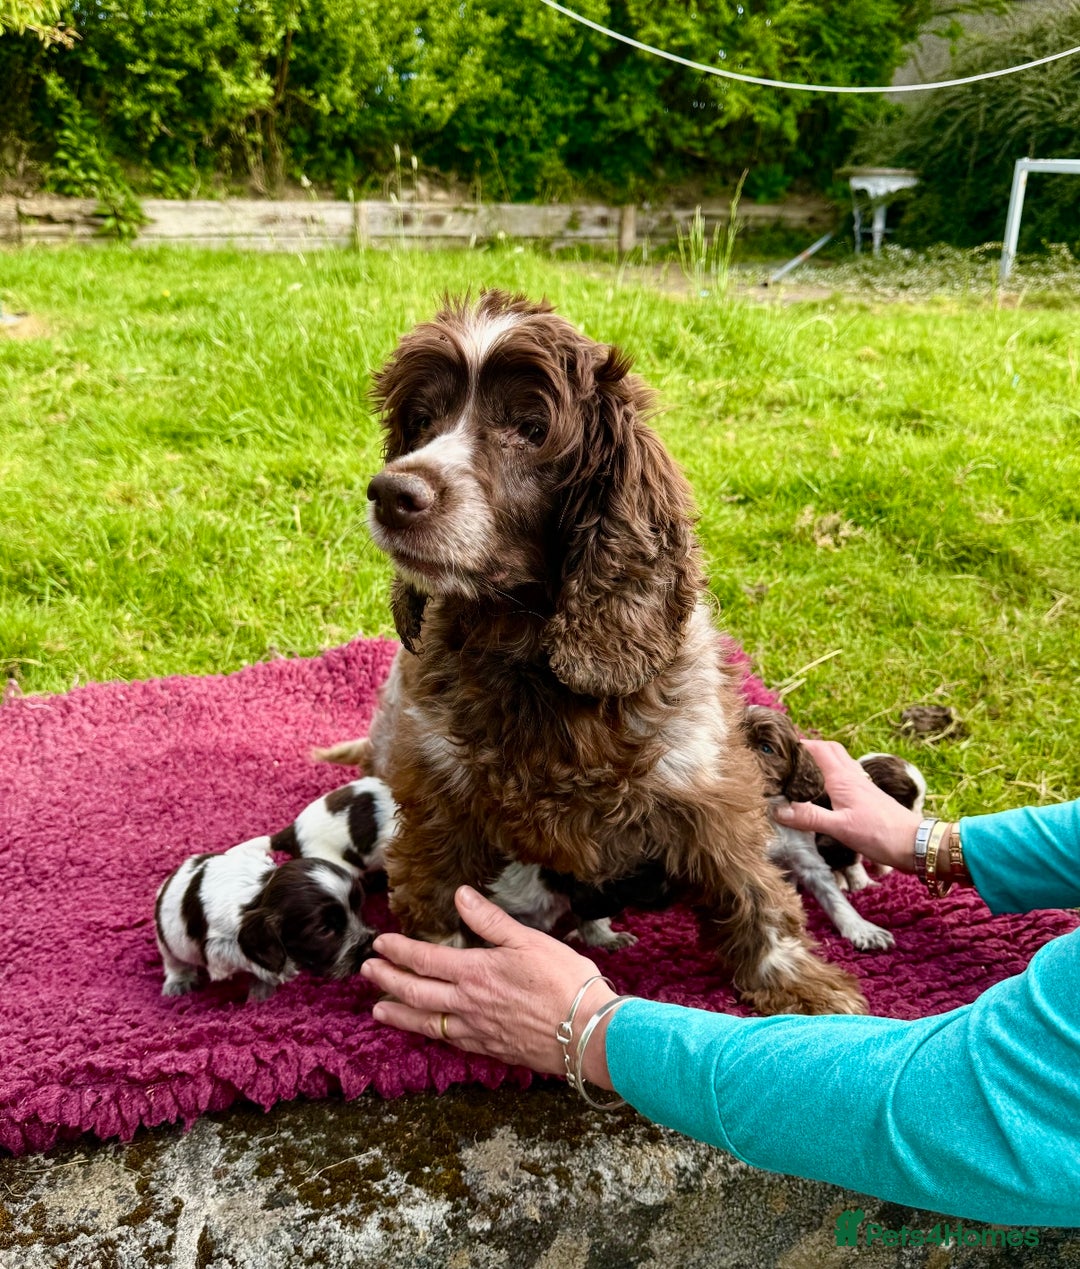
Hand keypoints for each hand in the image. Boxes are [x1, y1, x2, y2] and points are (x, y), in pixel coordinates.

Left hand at [360, 886, 618, 1087]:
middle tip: (366, 971)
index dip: (399, 951)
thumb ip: (489, 920)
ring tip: (378, 1009)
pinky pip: (449, 1041)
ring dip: (399, 1013)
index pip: (425, 960)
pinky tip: (427, 1032)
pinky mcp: (490, 1049)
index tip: (380, 944)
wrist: (586, 1032)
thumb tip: (460, 895)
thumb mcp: (528, 940)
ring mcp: (476, 1030)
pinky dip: (430, 1034)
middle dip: (387, 979)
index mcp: (475, 973)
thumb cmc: (564, 982)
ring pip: (426, 1022)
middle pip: (416, 992)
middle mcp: (468, 1004)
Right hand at [772, 739, 921, 872]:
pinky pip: (847, 774)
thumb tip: (779, 809)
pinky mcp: (868, 795)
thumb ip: (810, 817)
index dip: (798, 744)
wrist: (913, 843)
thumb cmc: (880, 833)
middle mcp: (852, 776)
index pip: (817, 749)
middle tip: (789, 757)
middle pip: (830, 749)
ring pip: (839, 761)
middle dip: (809, 747)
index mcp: (842, 778)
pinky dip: (832, 773)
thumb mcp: (840, 828)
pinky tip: (827, 788)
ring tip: (803, 770)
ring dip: (822, 758)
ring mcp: (862, 784)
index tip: (778, 749)